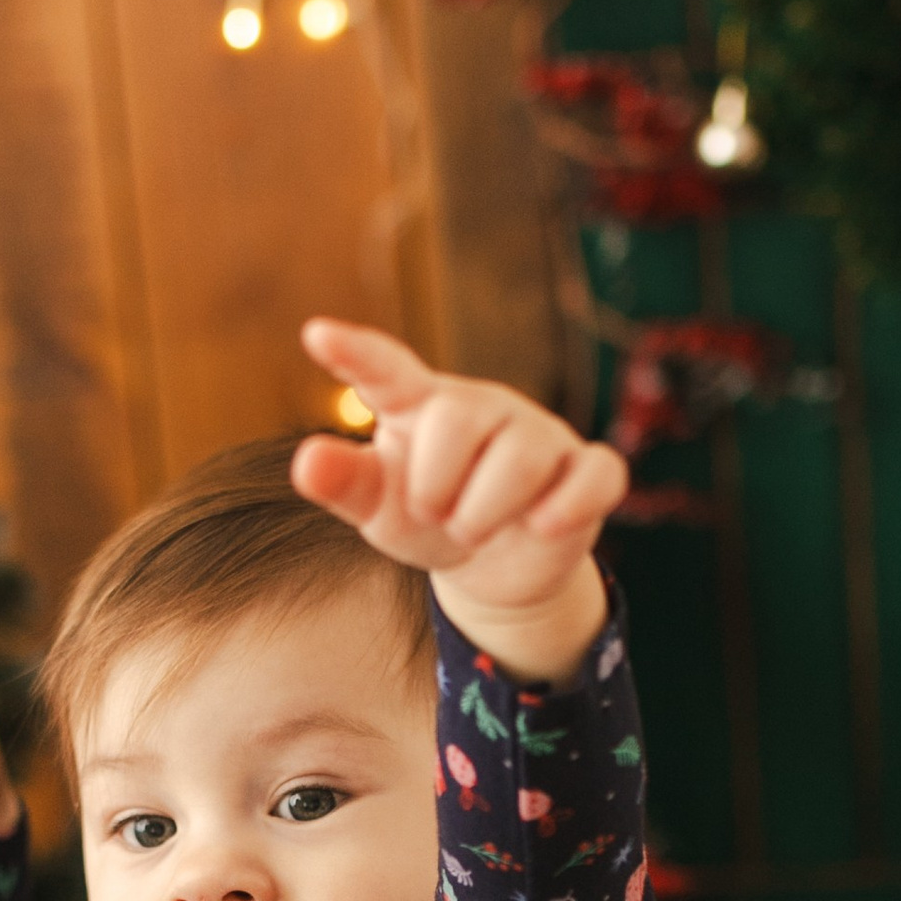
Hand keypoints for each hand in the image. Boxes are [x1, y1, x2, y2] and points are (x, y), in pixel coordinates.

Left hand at [293, 320, 624, 678]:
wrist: (492, 564)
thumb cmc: (428, 517)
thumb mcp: (379, 506)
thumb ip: (344, 482)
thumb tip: (305, 462)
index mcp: (422, 405)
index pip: (388, 371)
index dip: (357, 355)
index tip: (317, 336)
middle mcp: (484, 407)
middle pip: (458, 419)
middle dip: (435, 484)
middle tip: (432, 513)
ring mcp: (540, 435)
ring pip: (522, 458)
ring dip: (484, 513)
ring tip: (472, 531)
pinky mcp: (586, 472)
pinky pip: (595, 476)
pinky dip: (569, 505)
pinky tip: (544, 525)